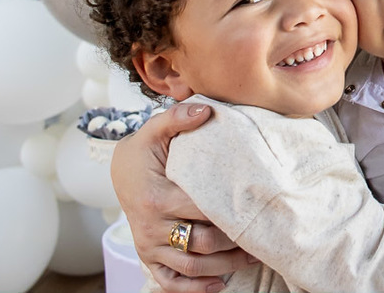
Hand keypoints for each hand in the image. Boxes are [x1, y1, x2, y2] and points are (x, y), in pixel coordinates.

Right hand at [111, 103, 254, 291]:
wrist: (119, 173)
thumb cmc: (144, 151)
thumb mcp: (155, 128)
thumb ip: (178, 116)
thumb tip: (206, 109)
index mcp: (156, 196)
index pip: (201, 209)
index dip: (230, 210)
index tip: (258, 206)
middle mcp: (151, 226)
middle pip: (200, 243)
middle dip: (234, 241)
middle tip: (264, 234)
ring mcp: (149, 245)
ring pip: (190, 266)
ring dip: (224, 267)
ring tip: (254, 257)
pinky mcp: (148, 257)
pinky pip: (169, 282)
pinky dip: (194, 288)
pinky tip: (220, 285)